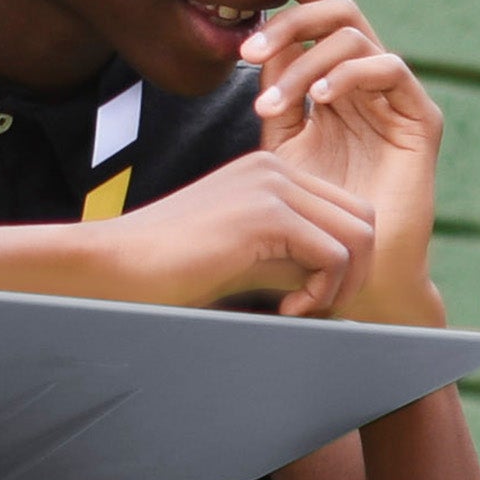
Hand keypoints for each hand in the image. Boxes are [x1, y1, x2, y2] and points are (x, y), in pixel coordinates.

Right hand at [93, 145, 377, 317]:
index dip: (345, 263)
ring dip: (342, 285)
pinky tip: (287, 310)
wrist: (115, 265)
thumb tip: (342, 285)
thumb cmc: (171, 272)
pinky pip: (334, 255)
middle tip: (317, 310)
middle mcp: (276, 168)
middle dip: (355, 273)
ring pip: (358, 235)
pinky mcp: (267, 214)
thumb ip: (292, 261)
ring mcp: (272, 185)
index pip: (346, 210)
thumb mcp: (246, 260)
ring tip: (302, 311)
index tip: (309, 299)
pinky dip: (322, 293)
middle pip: (364, 218)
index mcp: (270, 172)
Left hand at [246, 0, 440, 319]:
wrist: (354, 268)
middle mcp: (370, 81)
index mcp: (338, 78)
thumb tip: (259, 41)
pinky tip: (319, 99)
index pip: (322, 13)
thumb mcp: (283, 145)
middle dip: (293, 19)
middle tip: (251, 46)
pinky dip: (351, 75)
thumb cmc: (315, 213)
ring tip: (274, 100)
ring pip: (357, 37)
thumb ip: (276, 94)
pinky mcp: (421, 120)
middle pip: (340, 11)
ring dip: (306, 60)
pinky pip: (391, 69)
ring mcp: (397, 98)